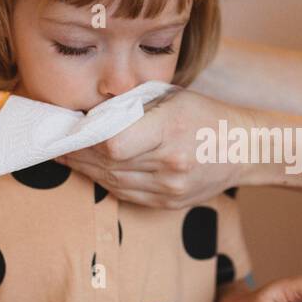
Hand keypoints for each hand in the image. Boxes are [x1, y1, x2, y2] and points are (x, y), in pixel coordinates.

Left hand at [56, 88, 254, 208]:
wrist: (244, 149)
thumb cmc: (205, 115)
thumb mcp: (172, 98)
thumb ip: (133, 108)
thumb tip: (88, 115)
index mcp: (171, 129)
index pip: (114, 144)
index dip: (86, 140)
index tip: (70, 130)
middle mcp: (171, 163)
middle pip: (109, 164)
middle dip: (78, 154)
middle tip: (56, 144)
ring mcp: (170, 188)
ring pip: (113, 182)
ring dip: (87, 170)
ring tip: (69, 156)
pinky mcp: (168, 203)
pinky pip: (126, 194)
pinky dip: (106, 182)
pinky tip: (94, 170)